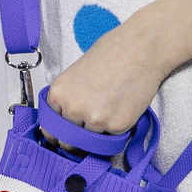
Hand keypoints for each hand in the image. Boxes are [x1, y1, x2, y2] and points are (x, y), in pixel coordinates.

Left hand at [44, 14, 163, 136]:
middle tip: (89, 127)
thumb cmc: (112, 53)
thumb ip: (67, 99)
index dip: (59, 133)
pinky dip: (116, 129)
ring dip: (98, 134)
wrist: (141, 48)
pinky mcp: (117, 125)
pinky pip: (111, 140)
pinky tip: (121, 107)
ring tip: (109, 109)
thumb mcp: (76, 74)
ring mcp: (95, 119)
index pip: (50, 130)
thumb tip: (64, 122)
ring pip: (90, 144)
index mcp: (59, 94)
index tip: (67, 134)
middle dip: (76, 139)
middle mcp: (73, 108)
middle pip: (67, 142)